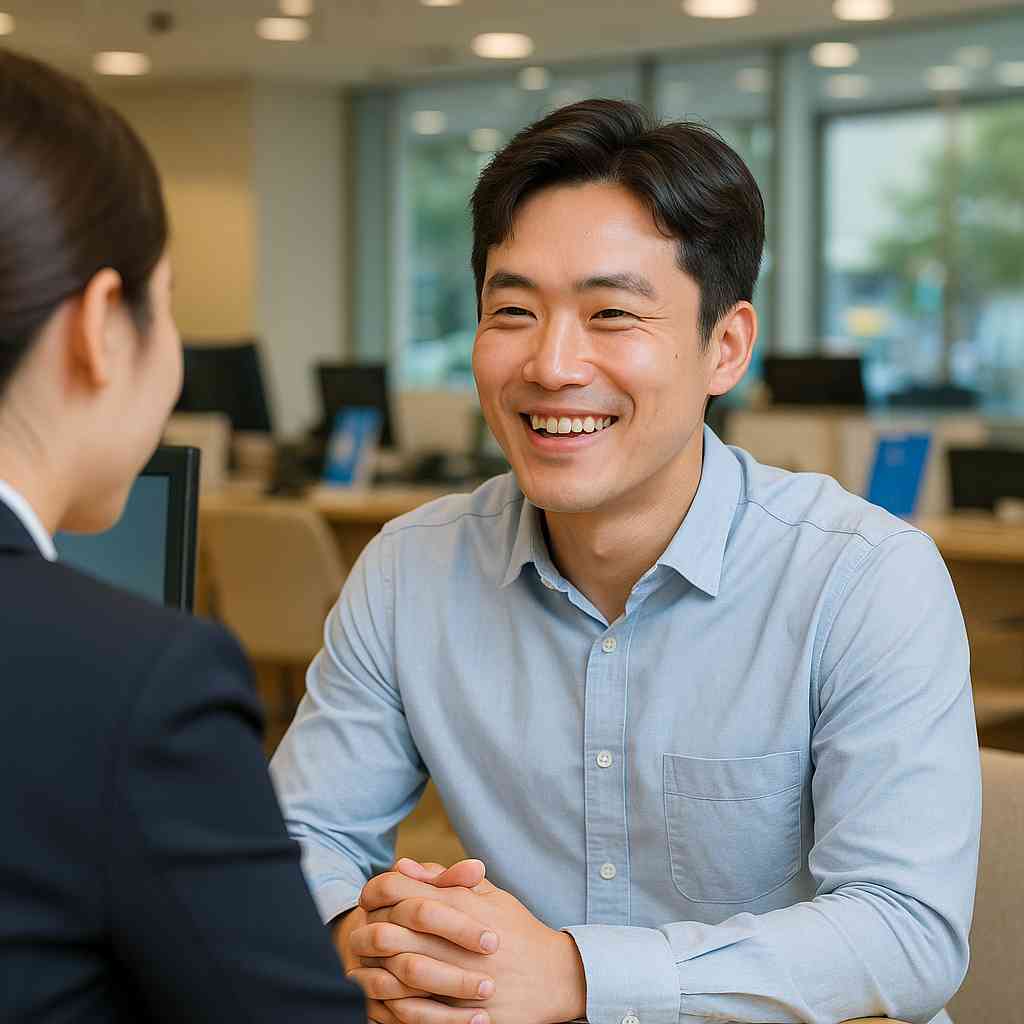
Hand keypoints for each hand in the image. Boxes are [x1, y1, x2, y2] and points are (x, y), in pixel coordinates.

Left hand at [357, 859, 586, 1023]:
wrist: (556, 977)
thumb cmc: (518, 930)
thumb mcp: (488, 894)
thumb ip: (445, 879)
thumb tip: (403, 866)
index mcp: (461, 905)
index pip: (400, 889)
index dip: (375, 892)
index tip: (369, 900)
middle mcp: (457, 941)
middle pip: (392, 931)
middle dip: (370, 933)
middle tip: (360, 937)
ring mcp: (461, 979)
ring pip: (399, 974)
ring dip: (376, 972)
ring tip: (365, 971)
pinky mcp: (464, 1013)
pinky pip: (417, 1013)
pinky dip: (394, 1008)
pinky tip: (385, 1002)